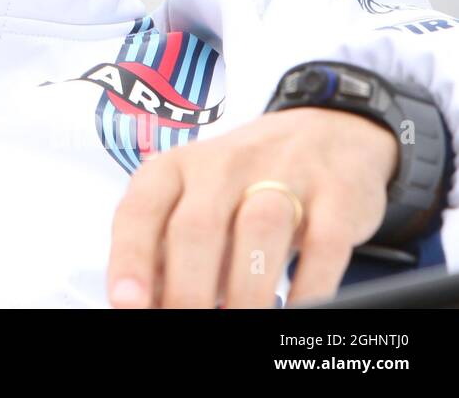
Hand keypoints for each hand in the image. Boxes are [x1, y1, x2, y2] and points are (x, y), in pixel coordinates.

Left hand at [106, 107, 398, 307]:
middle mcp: (221, 165)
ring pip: (258, 231)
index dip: (129, 259)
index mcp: (174, 169)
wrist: (323, 134)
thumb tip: (145, 304)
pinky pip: (322, 243)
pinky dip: (309, 286)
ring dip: (245, 292)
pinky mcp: (335, 193)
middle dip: (188, 289)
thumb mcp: (191, 203)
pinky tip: (297, 311)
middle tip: (187, 327)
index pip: (139, 211)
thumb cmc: (240, 183)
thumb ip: (164, 251)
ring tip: (240, 328)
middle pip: (196, 227)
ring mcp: (282, 173)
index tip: (126, 302)